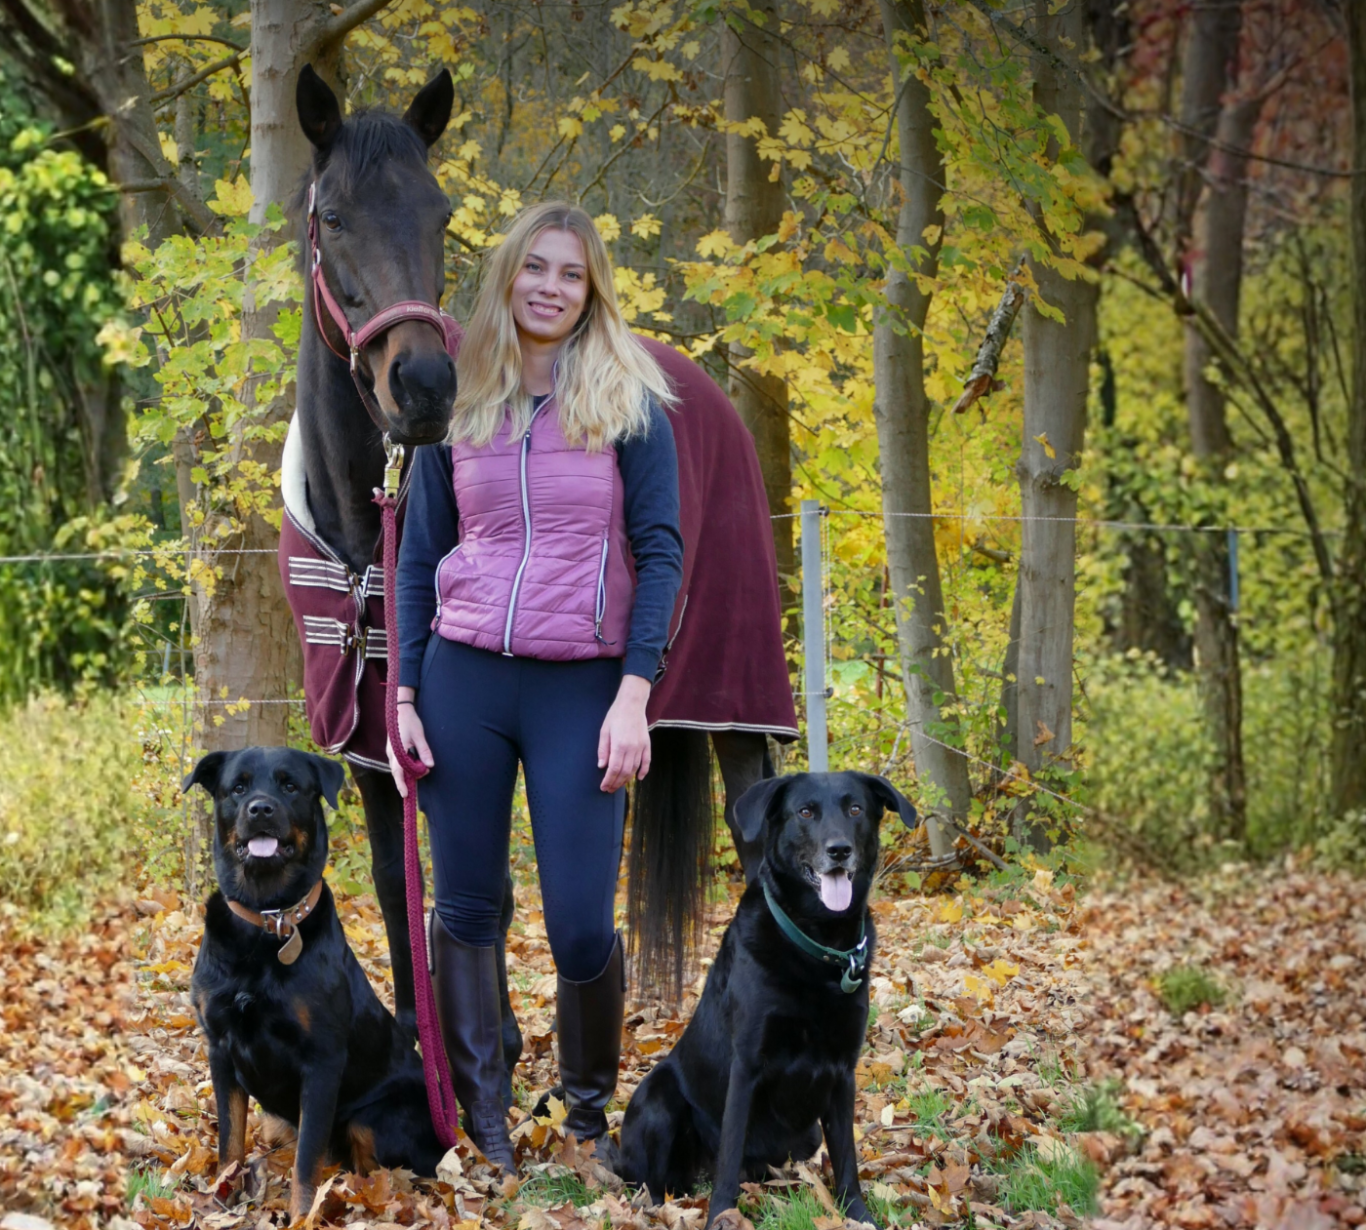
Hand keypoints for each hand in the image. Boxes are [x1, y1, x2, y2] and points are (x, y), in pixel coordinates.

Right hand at [387, 688, 433, 797]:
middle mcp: (391, 753)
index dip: (401, 784)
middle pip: (397, 772)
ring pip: (397, 768)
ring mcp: (391, 752)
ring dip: (408, 772)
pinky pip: (398, 763)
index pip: (398, 771)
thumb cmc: (410, 721)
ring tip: (421, 770)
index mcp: (397, 750)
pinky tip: (414, 765)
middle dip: (408, 779)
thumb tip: (430, 765)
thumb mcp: (419, 736)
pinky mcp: (393, 750)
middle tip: (423, 776)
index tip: (405, 794)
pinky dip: (406, 767)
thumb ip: (424, 751)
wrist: (400, 709)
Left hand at [597, 674, 651, 791]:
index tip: (603, 787)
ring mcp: (641, 747)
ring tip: (619, 785)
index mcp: (619, 745)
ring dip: (626, 779)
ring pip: (634, 769)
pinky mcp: (647, 744)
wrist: (632, 704)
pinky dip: (644, 771)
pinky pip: (647, 761)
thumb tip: (602, 766)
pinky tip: (638, 778)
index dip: (608, 780)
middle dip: (616, 783)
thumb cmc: (615, 716)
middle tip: (609, 789)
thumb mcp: (604, 731)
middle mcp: (631, 748)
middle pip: (624, 772)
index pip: (614, 769)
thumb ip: (603, 750)